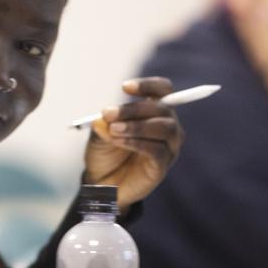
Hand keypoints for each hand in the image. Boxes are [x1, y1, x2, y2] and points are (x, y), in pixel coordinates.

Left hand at [83, 77, 183, 209]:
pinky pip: (157, 150)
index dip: (148, 85)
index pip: (163, 90)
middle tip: (108, 113)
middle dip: (133, 109)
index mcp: (154, 113)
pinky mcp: (162, 166)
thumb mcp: (100, 133)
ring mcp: (168, 148)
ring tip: (114, 129)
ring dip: (137, 126)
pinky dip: (137, 142)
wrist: (101, 182)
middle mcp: (167, 128)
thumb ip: (104, 123)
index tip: (125, 88)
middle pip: (162, 109)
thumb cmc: (105, 153)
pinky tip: (119, 141)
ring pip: (165, 128)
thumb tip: (105, 117)